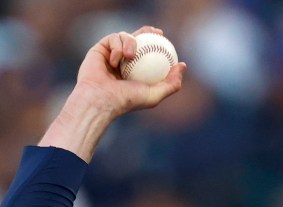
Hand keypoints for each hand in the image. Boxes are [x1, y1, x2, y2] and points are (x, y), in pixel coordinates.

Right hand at [38, 26, 186, 160]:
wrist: (101, 98)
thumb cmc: (127, 99)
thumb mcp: (155, 95)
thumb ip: (172, 83)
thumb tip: (183, 65)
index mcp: (135, 71)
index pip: (147, 52)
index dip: (156, 42)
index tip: (164, 38)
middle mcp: (123, 62)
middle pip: (136, 39)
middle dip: (146, 31)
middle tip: (155, 32)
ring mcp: (111, 54)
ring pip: (125, 36)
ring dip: (130, 42)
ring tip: (130, 56)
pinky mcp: (100, 49)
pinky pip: (112, 39)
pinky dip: (116, 48)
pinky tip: (115, 60)